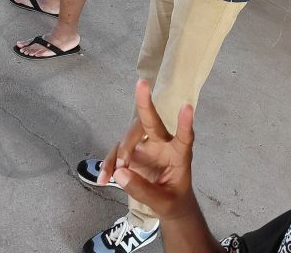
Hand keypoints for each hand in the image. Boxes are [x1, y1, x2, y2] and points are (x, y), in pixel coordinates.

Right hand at [99, 80, 198, 219]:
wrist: (169, 206)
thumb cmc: (174, 201)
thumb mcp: (164, 203)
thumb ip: (144, 190)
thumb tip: (121, 173)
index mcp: (179, 155)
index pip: (185, 138)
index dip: (185, 123)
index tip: (188, 107)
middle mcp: (163, 145)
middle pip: (152, 123)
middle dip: (145, 104)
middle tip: (141, 84)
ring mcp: (146, 148)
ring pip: (129, 137)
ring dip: (119, 151)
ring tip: (112, 173)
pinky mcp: (132, 155)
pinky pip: (117, 153)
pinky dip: (108, 164)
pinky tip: (103, 178)